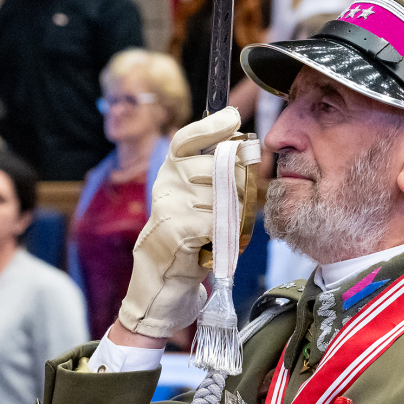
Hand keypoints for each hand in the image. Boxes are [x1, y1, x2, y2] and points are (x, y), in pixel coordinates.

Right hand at [118, 107, 250, 337]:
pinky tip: (212, 247)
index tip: (233, 116)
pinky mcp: (176, 232)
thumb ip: (213, 181)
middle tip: (234, 209)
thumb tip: (243, 152)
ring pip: (221, 197)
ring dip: (231, 218)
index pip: (185, 139)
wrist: (159, 287)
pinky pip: (216, 223)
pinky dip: (223, 237)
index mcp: (169, 174)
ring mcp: (168, 207)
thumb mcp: (197, 206)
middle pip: (216, 167)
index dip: (210, 127)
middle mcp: (165, 185)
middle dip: (237, 187)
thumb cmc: (187, 244)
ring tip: (218, 234)